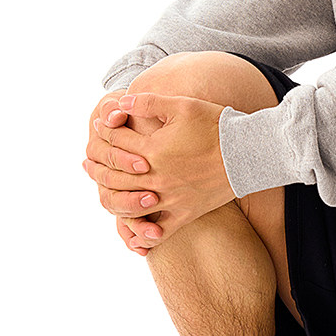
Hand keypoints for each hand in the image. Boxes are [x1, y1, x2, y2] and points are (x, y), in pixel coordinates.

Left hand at [83, 90, 232, 247]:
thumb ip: (148, 102)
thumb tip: (121, 102)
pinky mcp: (184, 214)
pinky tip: (134, 231)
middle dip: (97, 165)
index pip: (115, 141)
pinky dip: (142, 234)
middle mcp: (156, 178)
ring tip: (102, 192)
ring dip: (111, 198)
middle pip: (114, 175)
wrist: (248, 153)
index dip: (104, 131)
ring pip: (128, 205)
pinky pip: (157, 232)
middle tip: (87, 161)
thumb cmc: (216, 126)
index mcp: (152, 150)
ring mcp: (170, 199)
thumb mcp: (182, 106)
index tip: (100, 126)